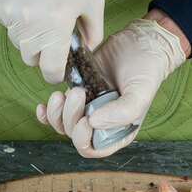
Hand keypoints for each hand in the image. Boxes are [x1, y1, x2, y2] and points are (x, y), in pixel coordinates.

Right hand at [0, 0, 103, 83]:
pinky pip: (8, 27)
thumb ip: (94, 30)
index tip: (58, 70)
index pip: (50, 70)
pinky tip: (28, 3)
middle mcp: (30, 25)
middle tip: (52, 37)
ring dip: (30, 38)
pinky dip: (18, 22)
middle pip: (32, 60)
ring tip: (40, 15)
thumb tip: (88, 48)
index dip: (56, 74)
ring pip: (19, 44)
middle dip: (43, 55)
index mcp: (55, 26)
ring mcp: (11, 17)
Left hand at [36, 15, 187, 157]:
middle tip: (79, 92)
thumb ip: (124, 111)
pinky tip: (45, 104)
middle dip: (70, 117)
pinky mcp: (77, 93)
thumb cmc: (146, 70)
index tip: (86, 118)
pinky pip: (56, 111)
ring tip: (64, 93)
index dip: (83, 138)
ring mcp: (87, 109)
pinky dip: (47, 112)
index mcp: (118, 131)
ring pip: (63, 124)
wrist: (139, 43)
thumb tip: (93, 122)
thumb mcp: (141, 92)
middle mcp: (101, 124)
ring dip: (57, 113)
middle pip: (74, 135)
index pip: (93, 148)